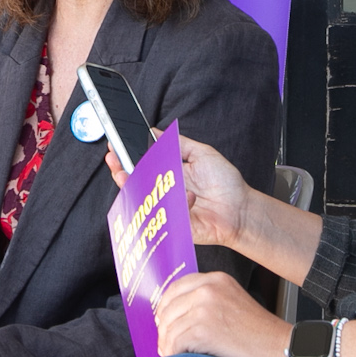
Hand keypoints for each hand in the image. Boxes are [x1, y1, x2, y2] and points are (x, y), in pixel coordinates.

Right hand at [105, 130, 251, 248]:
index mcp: (168, 174)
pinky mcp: (174, 225)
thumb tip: (155, 132)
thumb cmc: (225, 182)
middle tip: (114, 161)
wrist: (242, 209)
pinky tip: (191, 196)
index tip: (115, 148)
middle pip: (134, 184)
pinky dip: (178, 202)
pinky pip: (166, 214)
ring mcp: (167, 209)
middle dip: (120, 172)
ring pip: (142, 201)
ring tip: (127, 175)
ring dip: (134, 188)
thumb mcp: (201, 154)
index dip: (126, 158)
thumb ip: (178, 143)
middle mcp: (164, 192)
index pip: (141, 165)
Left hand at [153, 271, 297, 356]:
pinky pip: (174, 343)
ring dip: (169, 346)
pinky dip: (174, 355)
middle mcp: (209, 288)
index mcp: (217, 279)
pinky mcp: (203, 329)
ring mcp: (205, 307)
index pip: (175, 288)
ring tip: (176, 356)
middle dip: (165, 330)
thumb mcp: (233, 304)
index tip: (163, 322)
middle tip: (168, 345)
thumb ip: (206, 302)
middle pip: (167, 308)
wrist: (283, 351)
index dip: (165, 307)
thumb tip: (171, 318)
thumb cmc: (261, 336)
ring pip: (169, 328)